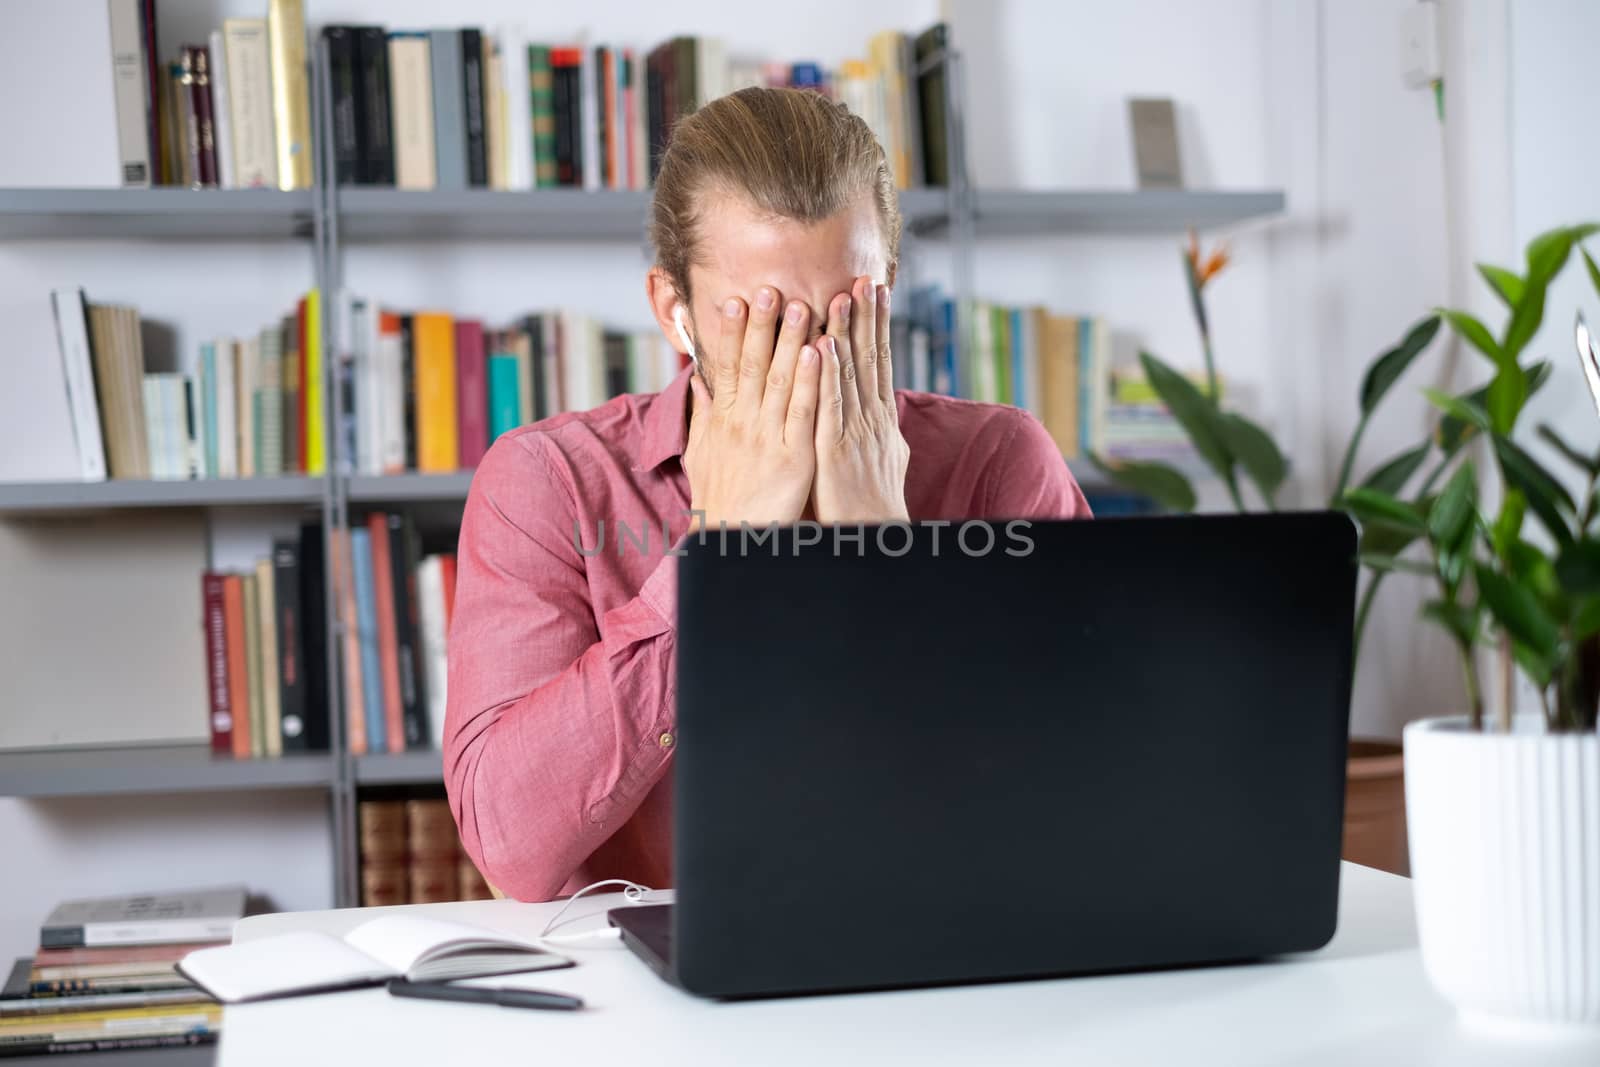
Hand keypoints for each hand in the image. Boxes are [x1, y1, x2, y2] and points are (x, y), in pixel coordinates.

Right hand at [683, 288, 821, 529]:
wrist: (734, 541)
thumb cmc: (721, 499)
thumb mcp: (702, 454)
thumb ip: (702, 415)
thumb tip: (697, 380)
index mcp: (724, 421)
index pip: (727, 367)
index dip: (732, 332)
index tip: (736, 299)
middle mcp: (742, 424)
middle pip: (752, 365)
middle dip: (761, 325)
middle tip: (768, 288)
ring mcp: (768, 439)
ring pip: (779, 382)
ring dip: (791, 341)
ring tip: (801, 305)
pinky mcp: (793, 457)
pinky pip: (803, 413)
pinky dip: (810, 381)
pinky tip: (819, 353)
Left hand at [812, 277, 909, 523]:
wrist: (872, 536)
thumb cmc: (869, 501)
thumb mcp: (880, 456)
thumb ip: (873, 426)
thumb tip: (882, 405)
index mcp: (880, 418)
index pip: (879, 361)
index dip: (876, 324)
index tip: (875, 290)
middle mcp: (873, 419)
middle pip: (871, 358)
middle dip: (868, 317)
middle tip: (866, 278)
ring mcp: (856, 432)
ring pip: (852, 374)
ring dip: (847, 333)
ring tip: (843, 296)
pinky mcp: (836, 449)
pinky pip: (831, 405)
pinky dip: (828, 374)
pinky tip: (823, 347)